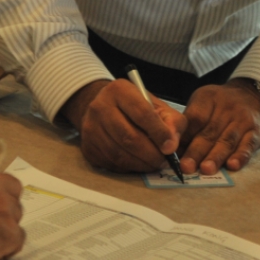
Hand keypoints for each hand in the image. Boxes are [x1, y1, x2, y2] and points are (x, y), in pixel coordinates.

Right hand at [63, 79, 187, 172]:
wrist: (103, 108)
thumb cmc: (135, 107)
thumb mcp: (156, 105)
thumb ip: (171, 121)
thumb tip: (172, 144)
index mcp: (120, 90)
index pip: (142, 113)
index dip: (159, 133)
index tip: (170, 148)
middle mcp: (100, 106)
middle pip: (129, 137)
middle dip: (151, 154)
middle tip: (163, 161)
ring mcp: (90, 127)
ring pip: (119, 154)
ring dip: (141, 164)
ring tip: (153, 164)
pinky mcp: (87, 147)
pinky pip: (111, 163)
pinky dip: (128, 168)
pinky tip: (137, 163)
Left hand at [179, 81, 259, 175]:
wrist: (256, 93)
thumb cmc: (223, 103)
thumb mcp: (205, 100)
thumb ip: (191, 122)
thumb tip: (173, 148)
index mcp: (209, 99)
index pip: (195, 117)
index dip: (184, 135)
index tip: (172, 151)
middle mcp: (227, 108)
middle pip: (209, 132)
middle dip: (196, 151)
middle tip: (185, 166)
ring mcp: (243, 120)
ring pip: (227, 140)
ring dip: (216, 156)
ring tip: (205, 169)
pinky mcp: (257, 132)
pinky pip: (248, 145)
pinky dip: (240, 156)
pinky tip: (232, 165)